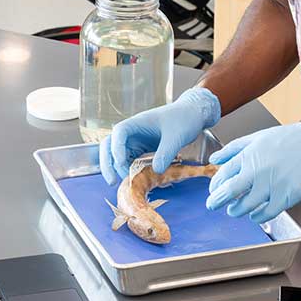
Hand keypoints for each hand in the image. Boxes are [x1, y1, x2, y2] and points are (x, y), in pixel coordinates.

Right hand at [99, 87, 220, 184]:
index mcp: (137, 122)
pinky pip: (129, 161)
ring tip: (125, 185)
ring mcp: (136, 141)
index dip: (116, 148)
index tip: (122, 163)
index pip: (119, 133)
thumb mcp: (176, 136)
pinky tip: (134, 182)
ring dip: (117, 170)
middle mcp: (132, 132)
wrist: (192, 115)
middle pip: (109, 145)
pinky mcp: (142, 150)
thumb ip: (166, 153)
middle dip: (108, 163)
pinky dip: (128, 171)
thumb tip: (156, 171)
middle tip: (113, 182)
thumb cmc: (183, 119)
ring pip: (117, 155)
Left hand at [206, 118, 300, 223]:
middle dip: (217, 202)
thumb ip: (233, 149)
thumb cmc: (289, 139)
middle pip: (229, 192)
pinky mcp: (287, 196)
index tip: (213, 191)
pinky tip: (255, 215)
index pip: (223, 174)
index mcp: (248, 154)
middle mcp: (257, 170)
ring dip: (236, 210)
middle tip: (213, 206)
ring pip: (246, 206)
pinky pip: (266, 213)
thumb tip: (213, 159)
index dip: (215, 186)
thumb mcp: (256, 138)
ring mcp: (272, 184)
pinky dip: (257, 216)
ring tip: (235, 210)